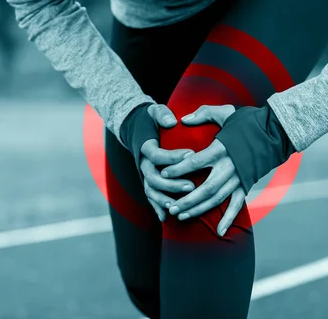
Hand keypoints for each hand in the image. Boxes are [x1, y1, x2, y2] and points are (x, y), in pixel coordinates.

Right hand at [140, 104, 194, 221]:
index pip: (157, 154)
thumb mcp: (155, 110)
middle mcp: (142, 162)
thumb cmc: (151, 119)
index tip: (191, 154)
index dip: (172, 156)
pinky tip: (165, 218)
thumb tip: (172, 121)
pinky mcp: (146, 180)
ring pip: (150, 190)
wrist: (135, 127)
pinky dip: (156, 207)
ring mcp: (143, 173)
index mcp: (145, 146)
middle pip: (152, 177)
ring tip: (178, 205)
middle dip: (171, 184)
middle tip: (191, 185)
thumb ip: (162, 114)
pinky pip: (150, 196)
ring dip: (163, 199)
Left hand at [160, 105, 247, 235]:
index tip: (163, 174)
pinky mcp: (247, 185)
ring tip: (181, 215)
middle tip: (170, 207)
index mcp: (222, 148)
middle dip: (186, 199)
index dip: (178, 169)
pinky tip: (219, 232)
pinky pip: (237, 205)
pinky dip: (229, 219)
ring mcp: (239, 178)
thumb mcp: (225, 112)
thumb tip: (183, 119)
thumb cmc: (248, 121)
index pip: (195, 162)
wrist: (276, 131)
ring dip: (199, 209)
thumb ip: (203, 114)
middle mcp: (230, 167)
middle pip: (205, 188)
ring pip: (217, 199)